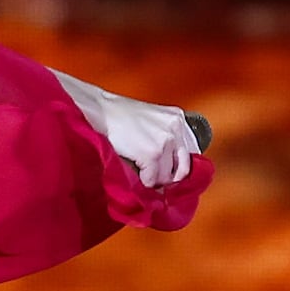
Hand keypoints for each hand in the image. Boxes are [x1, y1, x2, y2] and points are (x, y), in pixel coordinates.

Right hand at [57, 73, 205, 192]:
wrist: (98, 110)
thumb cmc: (118, 116)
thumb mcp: (150, 120)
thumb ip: (165, 138)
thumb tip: (172, 171)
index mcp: (178, 118)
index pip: (191, 154)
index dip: (178, 168)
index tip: (169, 176)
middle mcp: (176, 128)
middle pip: (182, 168)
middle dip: (168, 178)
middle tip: (153, 179)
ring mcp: (165, 141)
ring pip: (166, 177)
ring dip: (152, 179)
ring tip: (138, 169)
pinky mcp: (152, 154)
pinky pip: (151, 180)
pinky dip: (141, 180)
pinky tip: (131, 168)